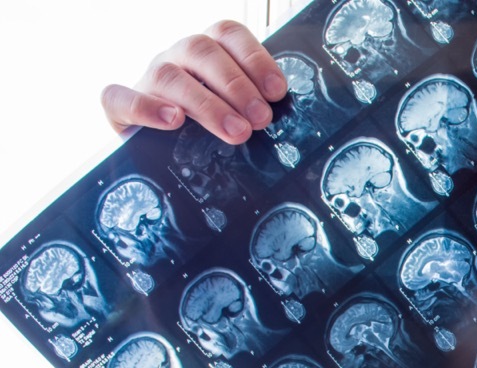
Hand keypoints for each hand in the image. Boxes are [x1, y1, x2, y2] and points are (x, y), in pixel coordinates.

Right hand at [100, 20, 287, 144]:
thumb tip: (282, 121)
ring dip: (207, 104)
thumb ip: (254, 110)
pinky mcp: (119, 107)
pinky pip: (119, 98)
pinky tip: (174, 121)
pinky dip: (146, 108)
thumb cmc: (209, 131)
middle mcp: (176, 57)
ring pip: (170, 76)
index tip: (277, 91)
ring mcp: (147, 79)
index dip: (255, 58)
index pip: (228, 34)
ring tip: (236, 132)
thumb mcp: (236, 115)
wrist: (159, 151)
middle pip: (202, 52)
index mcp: (207, 52)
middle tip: (261, 119)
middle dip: (237, 87)